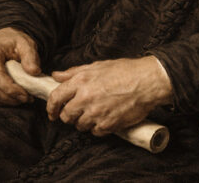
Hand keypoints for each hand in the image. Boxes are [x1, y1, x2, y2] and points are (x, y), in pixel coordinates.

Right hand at [0, 27, 40, 105]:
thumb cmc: (13, 42)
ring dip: (8, 101)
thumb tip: (34, 72)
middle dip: (12, 98)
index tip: (26, 95)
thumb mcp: (26, 43)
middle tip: (28, 98)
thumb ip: (31, 56)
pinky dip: (2, 100)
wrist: (1, 40)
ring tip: (23, 97)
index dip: (11, 90)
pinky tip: (14, 96)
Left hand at [46, 57, 172, 135]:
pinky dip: (98, 128)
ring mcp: (96, 113)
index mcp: (81, 81)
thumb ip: (74, 72)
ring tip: (96, 113)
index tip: (52, 112)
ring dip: (84, 122)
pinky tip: (105, 118)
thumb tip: (56, 75)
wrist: (147, 82)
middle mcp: (86, 98)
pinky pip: (95, 132)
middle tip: (78, 112)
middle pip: (66, 115)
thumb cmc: (125, 71)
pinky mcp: (107, 124)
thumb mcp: (97, 65)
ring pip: (79, 125)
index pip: (55, 97)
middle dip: (69, 115)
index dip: (51, 107)